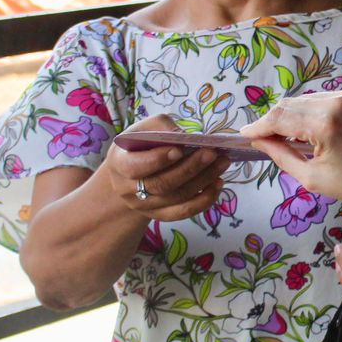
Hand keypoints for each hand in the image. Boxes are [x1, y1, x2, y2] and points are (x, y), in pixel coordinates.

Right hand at [104, 116, 226, 221]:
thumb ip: (161, 126)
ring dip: (204, 180)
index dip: (158, 160)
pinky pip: (184, 212)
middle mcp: (129, 189)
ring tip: (222, 163)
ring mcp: (144, 206)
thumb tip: (183, 135)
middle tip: (212, 153)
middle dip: (190, 168)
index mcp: (119, 164)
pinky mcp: (160, 215)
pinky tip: (218, 183)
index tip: (180, 149)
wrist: (129, 174)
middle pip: (162, 184)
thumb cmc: (139, 146)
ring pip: (177, 197)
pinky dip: (204, 199)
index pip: (136, 167)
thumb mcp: (142, 129)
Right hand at [239, 90, 341, 210]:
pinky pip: (321, 100)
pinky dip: (309, 112)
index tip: (244, 136)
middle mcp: (335, 102)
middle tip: (261, 139)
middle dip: (272, 121)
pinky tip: (308, 130)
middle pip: (289, 105)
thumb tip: (259, 142)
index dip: (258, 126)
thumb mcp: (312, 178)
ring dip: (290, 116)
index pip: (279, 117)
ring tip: (284, 137)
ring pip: (303, 100)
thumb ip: (281, 155)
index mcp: (325, 124)